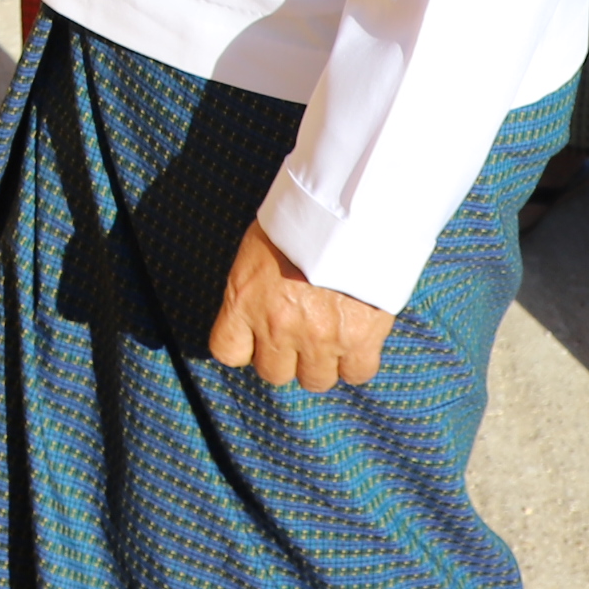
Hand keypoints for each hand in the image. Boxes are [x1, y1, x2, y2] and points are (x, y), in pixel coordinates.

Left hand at [208, 217, 392, 386]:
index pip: (227, 351)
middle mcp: (278, 326)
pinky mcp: (360, 340)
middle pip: (273, 373)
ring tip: (331, 334)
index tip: (257, 337)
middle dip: (286, 356)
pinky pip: (356, 373)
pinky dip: (357, 361)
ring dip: (322, 362)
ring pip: (315, 380)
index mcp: (245, 300)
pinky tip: (357, 339)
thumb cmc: (301, 219)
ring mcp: (319, 338)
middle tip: (300, 332)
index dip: (245, 347)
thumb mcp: (259, 246)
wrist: (350, 208)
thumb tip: (257, 307)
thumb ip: (254, 286)